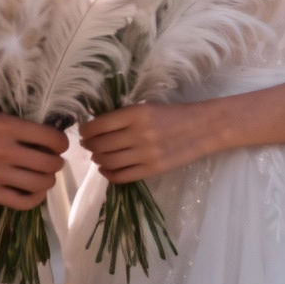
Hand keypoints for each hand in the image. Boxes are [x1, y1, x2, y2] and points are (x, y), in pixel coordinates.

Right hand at [0, 106, 67, 209]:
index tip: (60, 143)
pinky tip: (36, 191)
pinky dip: (35, 199)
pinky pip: (21, 202)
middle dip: (57, 162)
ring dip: (48, 179)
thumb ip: (17, 119)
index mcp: (5, 126)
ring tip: (45, 174)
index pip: (48, 137)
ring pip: (38, 183)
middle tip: (54, 159)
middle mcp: (3, 151)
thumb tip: (45, 125)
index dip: (61, 141)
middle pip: (48, 163)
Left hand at [78, 102, 210, 182]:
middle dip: (89, 145)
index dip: (86, 130)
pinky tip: (106, 169)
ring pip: (109, 162)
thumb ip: (124, 117)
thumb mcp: (147, 107)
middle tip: (87, 143)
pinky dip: (109, 174)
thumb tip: (97, 126)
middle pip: (101, 145)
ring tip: (96, 155)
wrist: (201, 128)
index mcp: (136, 114)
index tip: (83, 130)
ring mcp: (145, 154)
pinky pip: (122, 176)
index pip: (99, 125)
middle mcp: (138, 134)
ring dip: (97, 159)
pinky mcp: (152, 170)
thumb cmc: (172, 113)